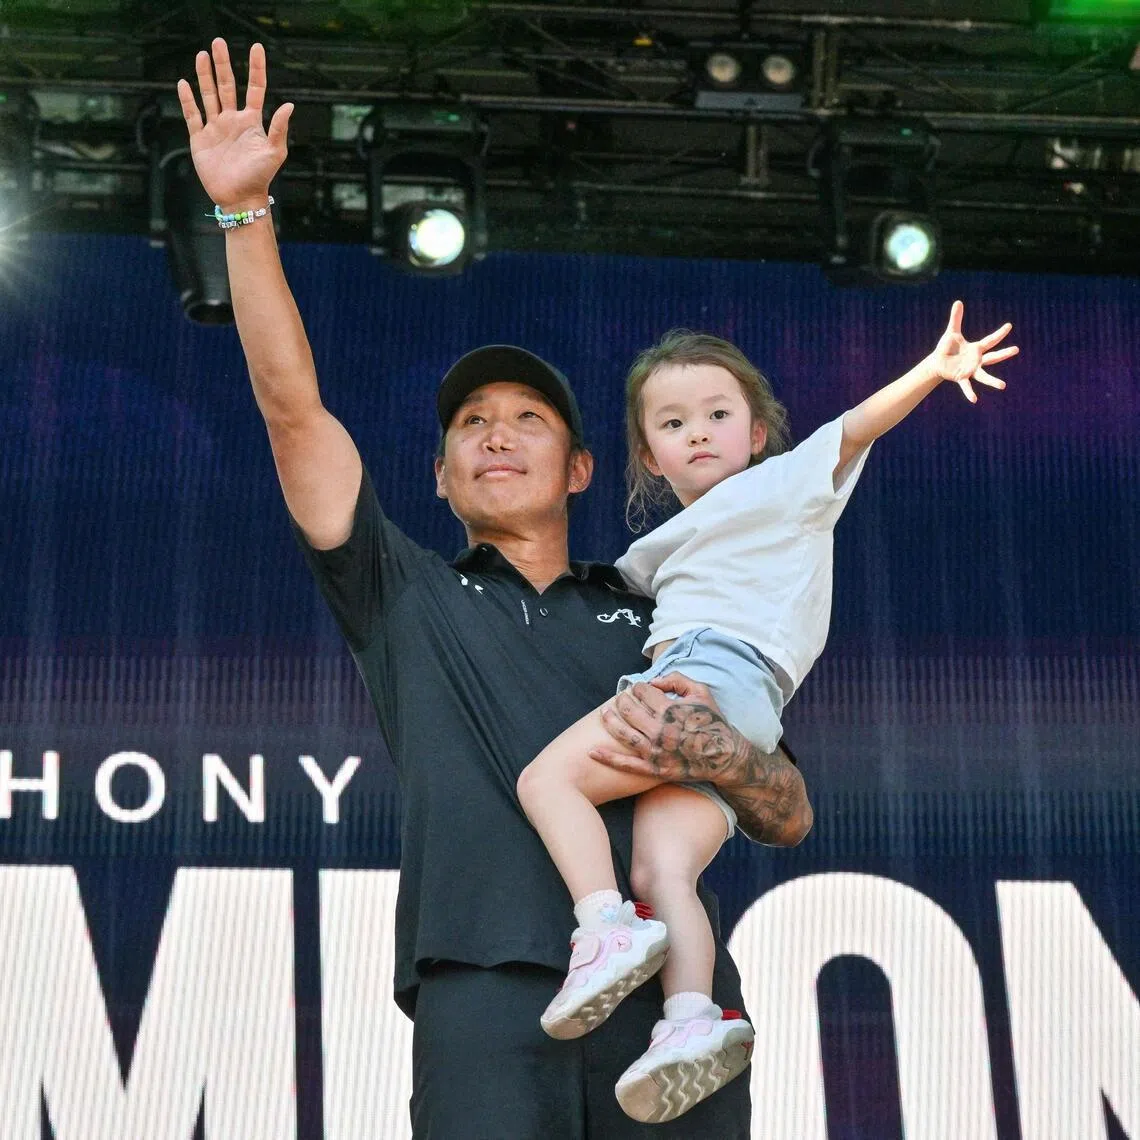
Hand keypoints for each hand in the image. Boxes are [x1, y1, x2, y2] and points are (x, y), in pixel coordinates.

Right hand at [176, 39, 293, 209]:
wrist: (240, 198)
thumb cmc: (260, 178)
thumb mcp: (274, 153)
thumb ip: (279, 128)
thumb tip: (290, 105)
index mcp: (252, 122)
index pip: (255, 88)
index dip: (256, 68)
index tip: (256, 47)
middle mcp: (233, 121)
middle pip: (227, 86)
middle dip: (223, 64)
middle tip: (218, 42)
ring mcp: (216, 128)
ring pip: (209, 95)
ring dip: (204, 76)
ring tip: (202, 55)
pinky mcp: (200, 139)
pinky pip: (193, 115)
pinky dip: (187, 100)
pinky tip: (183, 83)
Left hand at [589, 672, 738, 782]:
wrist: (725, 756)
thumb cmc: (712, 721)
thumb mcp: (701, 692)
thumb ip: (676, 679)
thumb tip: (651, 681)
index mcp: (670, 710)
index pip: (642, 692)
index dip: (638, 687)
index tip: (639, 689)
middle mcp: (660, 730)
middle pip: (628, 710)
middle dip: (621, 700)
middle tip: (621, 698)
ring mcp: (656, 751)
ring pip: (623, 733)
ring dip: (609, 721)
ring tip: (604, 713)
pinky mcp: (654, 769)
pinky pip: (627, 764)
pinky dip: (608, 758)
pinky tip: (592, 751)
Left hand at [930, 300, 1018, 403]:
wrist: (937, 362)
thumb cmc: (946, 347)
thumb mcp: (951, 332)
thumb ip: (956, 318)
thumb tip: (958, 301)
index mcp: (976, 349)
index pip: (990, 340)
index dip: (999, 333)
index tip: (1009, 326)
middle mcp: (977, 360)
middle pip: (993, 357)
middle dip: (1004, 354)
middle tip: (1016, 349)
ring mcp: (970, 370)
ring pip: (984, 376)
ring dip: (993, 381)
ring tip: (1003, 386)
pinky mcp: (961, 377)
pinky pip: (967, 386)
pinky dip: (970, 392)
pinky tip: (974, 400)